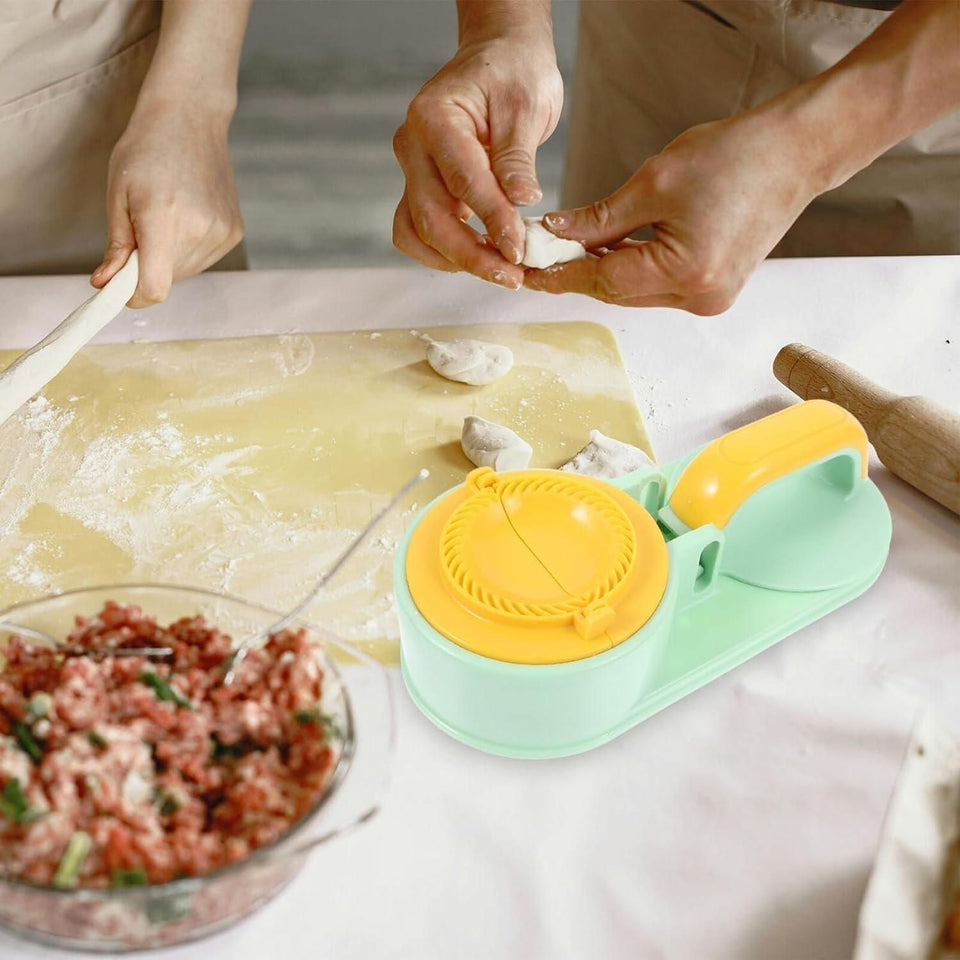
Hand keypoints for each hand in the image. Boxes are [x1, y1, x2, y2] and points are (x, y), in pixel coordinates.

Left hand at [91, 100, 243, 307]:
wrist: (190, 119)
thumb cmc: (147, 150)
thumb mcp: (118, 194)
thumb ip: (116, 246)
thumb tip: (105, 284)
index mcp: (164, 218)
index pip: (154, 288)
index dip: (134, 296)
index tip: (120, 286)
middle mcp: (199, 230)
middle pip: (167, 280)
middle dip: (147, 270)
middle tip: (140, 235)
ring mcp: (222, 232)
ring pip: (185, 272)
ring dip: (168, 259)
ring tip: (165, 218)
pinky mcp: (234, 232)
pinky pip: (203, 259)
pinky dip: (187, 250)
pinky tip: (185, 217)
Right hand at [393, 33, 562, 287]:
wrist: (499, 57)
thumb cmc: (514, 72)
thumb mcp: (526, 105)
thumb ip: (517, 158)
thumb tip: (521, 202)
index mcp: (434, 117)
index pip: (463, 181)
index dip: (492, 221)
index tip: (520, 249)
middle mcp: (413, 145)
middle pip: (430, 217)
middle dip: (471, 255)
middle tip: (512, 276)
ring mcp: (412, 169)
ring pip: (416, 232)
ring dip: (454, 261)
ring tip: (498, 271)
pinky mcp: (420, 187)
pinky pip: (417, 232)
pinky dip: (442, 254)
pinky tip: (480, 256)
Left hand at [524, 113, 819, 314]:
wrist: (796, 153)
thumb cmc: (735, 156)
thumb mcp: (656, 181)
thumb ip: (600, 217)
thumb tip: (555, 231)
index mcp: (686, 271)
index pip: (604, 279)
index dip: (560, 272)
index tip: (527, 268)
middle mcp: (700, 296)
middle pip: (617, 292)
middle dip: (577, 271)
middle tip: (540, 253)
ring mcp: (709, 299)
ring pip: (635, 293)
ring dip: (602, 270)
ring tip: (568, 246)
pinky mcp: (714, 290)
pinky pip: (656, 286)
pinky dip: (631, 268)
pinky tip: (609, 248)